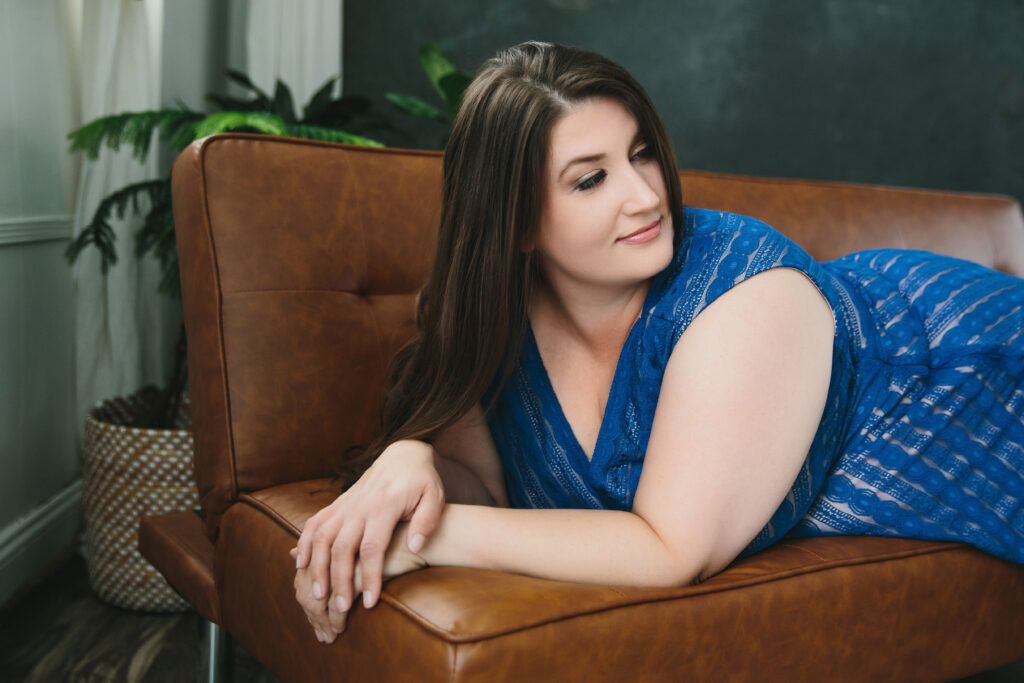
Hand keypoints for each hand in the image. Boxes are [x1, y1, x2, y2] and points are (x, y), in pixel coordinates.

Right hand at [292, 440, 443, 635]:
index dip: (371, 577)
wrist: (403, 456)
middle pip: (342, 547)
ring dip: (317, 566)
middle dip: (340, 580)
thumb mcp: (434, 498)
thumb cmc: (422, 482)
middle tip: (340, 608)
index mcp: (384, 506)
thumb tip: (415, 547)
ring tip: (318, 594)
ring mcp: (345, 505)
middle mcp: (359, 506)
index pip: (373, 547)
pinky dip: (304, 542)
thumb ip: (426, 522)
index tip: (371, 602)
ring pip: (322, 537)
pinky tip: (300, 563)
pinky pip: (314, 523)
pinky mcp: (336, 504)